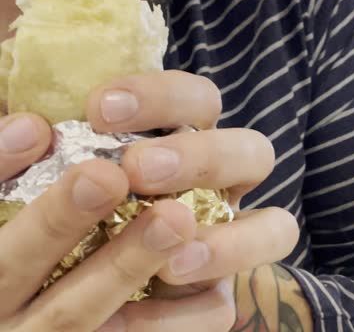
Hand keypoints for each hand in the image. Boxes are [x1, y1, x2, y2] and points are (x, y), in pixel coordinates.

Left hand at [0, 70, 298, 330]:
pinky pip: (223, 308)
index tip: (98, 109)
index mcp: (182, 144)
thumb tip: (28, 128)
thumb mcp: (34, 181)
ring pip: (274, 229)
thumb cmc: (50, 222)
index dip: (162, 98)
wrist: (46, 294)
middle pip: (255, 153)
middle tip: (141, 170)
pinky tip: (129, 313)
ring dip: (227, 244)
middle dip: (204, 158)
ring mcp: (225, 245)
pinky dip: (183, 313)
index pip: (199, 100)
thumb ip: (23, 159)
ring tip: (171, 263)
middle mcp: (216, 188)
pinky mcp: (212, 303)